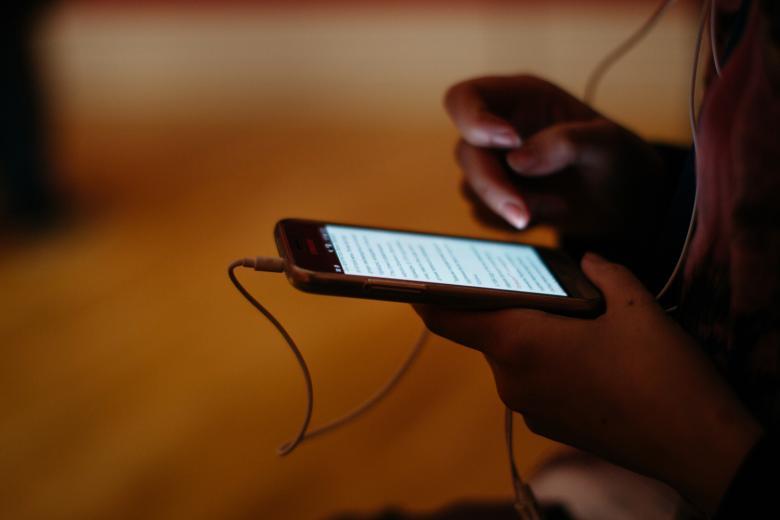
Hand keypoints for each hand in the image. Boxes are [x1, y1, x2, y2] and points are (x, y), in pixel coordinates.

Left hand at [414, 253, 761, 512]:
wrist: (695, 444)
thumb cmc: (660, 370)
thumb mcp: (634, 303)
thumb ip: (601, 271)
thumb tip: (588, 261)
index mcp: (518, 341)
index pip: (448, 317)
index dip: (427, 297)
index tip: (415, 282)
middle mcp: (511, 378)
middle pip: (491, 332)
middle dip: (513, 309)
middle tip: (548, 290)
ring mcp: (528, 407)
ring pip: (516, 356)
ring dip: (536, 337)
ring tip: (584, 327)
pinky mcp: (547, 425)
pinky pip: (533, 381)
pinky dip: (549, 364)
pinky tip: (592, 360)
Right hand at [446, 75, 671, 244]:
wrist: (630, 204)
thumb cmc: (621, 161)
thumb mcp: (608, 143)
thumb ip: (566, 142)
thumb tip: (516, 160)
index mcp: (519, 98)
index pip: (464, 98)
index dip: (473, 119)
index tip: (510, 141)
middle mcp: (499, 130)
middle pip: (465, 152)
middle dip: (491, 185)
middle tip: (523, 212)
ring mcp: (497, 165)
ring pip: (469, 186)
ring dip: (508, 204)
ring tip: (557, 204)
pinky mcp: (499, 199)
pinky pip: (483, 215)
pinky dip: (512, 222)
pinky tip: (548, 213)